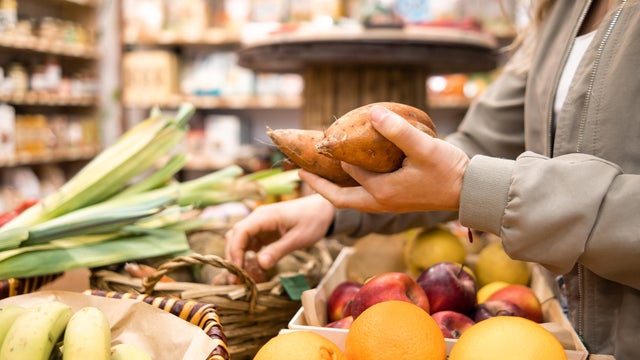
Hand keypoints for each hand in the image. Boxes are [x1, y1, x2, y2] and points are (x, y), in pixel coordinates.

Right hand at [225, 194, 334, 270]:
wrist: (323, 210)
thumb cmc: (313, 221)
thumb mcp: (298, 238)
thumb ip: (278, 250)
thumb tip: (260, 264)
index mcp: (265, 216)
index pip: (240, 232)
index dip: (235, 251)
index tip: (237, 270)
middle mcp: (258, 218)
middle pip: (235, 236)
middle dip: (233, 258)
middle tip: (235, 281)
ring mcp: (260, 224)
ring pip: (240, 240)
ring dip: (238, 258)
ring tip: (240, 278)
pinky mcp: (264, 231)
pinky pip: (249, 243)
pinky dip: (246, 256)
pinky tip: (250, 270)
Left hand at [300, 105, 468, 212]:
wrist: (469, 191)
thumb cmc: (448, 169)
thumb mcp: (422, 147)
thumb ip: (397, 130)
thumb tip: (372, 112)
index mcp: (381, 191)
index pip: (347, 173)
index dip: (332, 158)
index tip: (319, 142)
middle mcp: (380, 202)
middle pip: (339, 199)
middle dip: (318, 186)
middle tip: (299, 173)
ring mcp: (388, 205)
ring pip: (351, 201)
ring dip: (333, 189)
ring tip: (320, 175)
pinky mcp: (396, 202)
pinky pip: (363, 198)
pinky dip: (350, 188)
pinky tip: (350, 174)